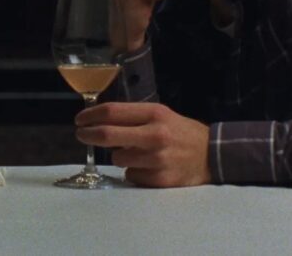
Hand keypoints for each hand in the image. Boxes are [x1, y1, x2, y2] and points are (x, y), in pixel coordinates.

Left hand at [75, 102, 210, 186]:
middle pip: (108, 135)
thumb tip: (98, 119)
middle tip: (80, 135)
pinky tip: (148, 167)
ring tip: (135, 153)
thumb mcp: (160, 114)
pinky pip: (131, 175)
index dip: (90, 115)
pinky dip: (134, 171)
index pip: (112, 112)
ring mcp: (157, 159)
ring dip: (118, 156)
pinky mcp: (160, 180)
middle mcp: (155, 135)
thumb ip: (133, 117)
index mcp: (154, 113)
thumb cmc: (180, 131)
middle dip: (88, 135)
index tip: (79, 120)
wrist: (212, 155)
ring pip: (117, 159)